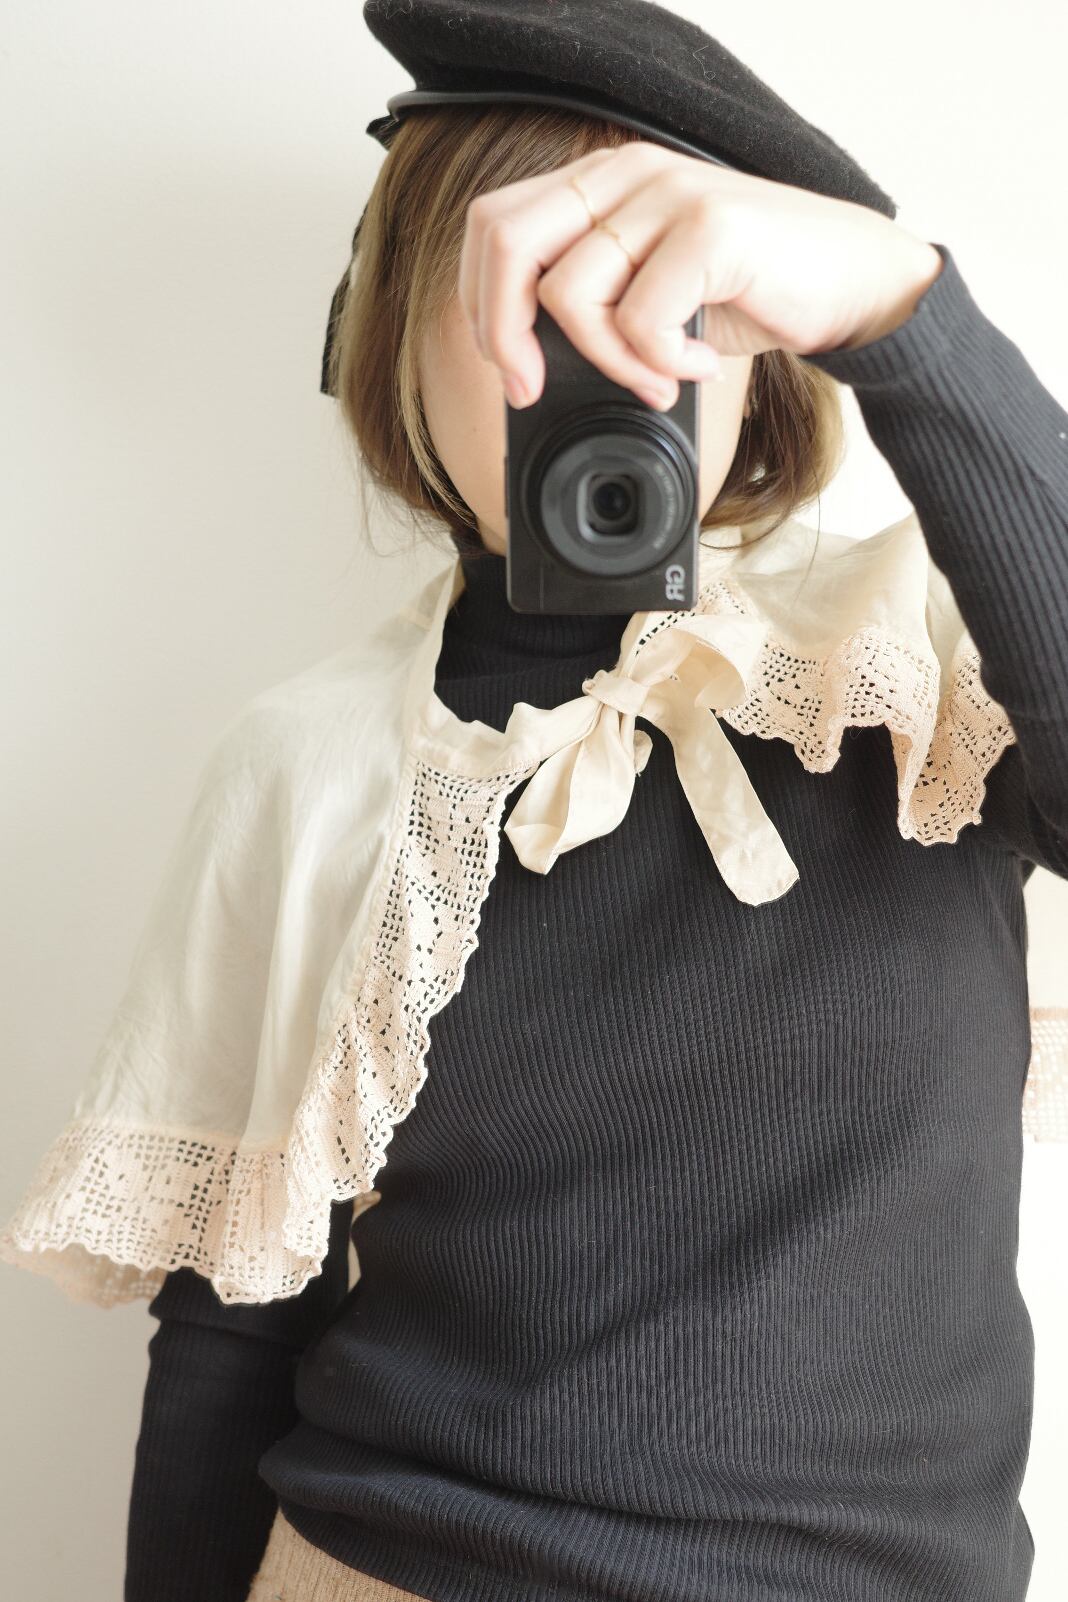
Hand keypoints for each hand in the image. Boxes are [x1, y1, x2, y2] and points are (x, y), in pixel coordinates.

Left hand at [458, 140, 943, 410]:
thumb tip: (523, 369)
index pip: (493, 227)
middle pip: (506, 244)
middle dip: (503, 335)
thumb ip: (590, 305)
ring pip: (571, 294)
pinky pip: (641, 318)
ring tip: (660, 378)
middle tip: (534, 389)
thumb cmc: (750, 292)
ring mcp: (667, 193)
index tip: (514, 373)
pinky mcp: (710, 226)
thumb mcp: (651, 296)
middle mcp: (625, 174)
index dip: (482, 306)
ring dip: (610, 364)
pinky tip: (699, 367)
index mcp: (600, 183)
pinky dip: (662, 365)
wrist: (853, 281)